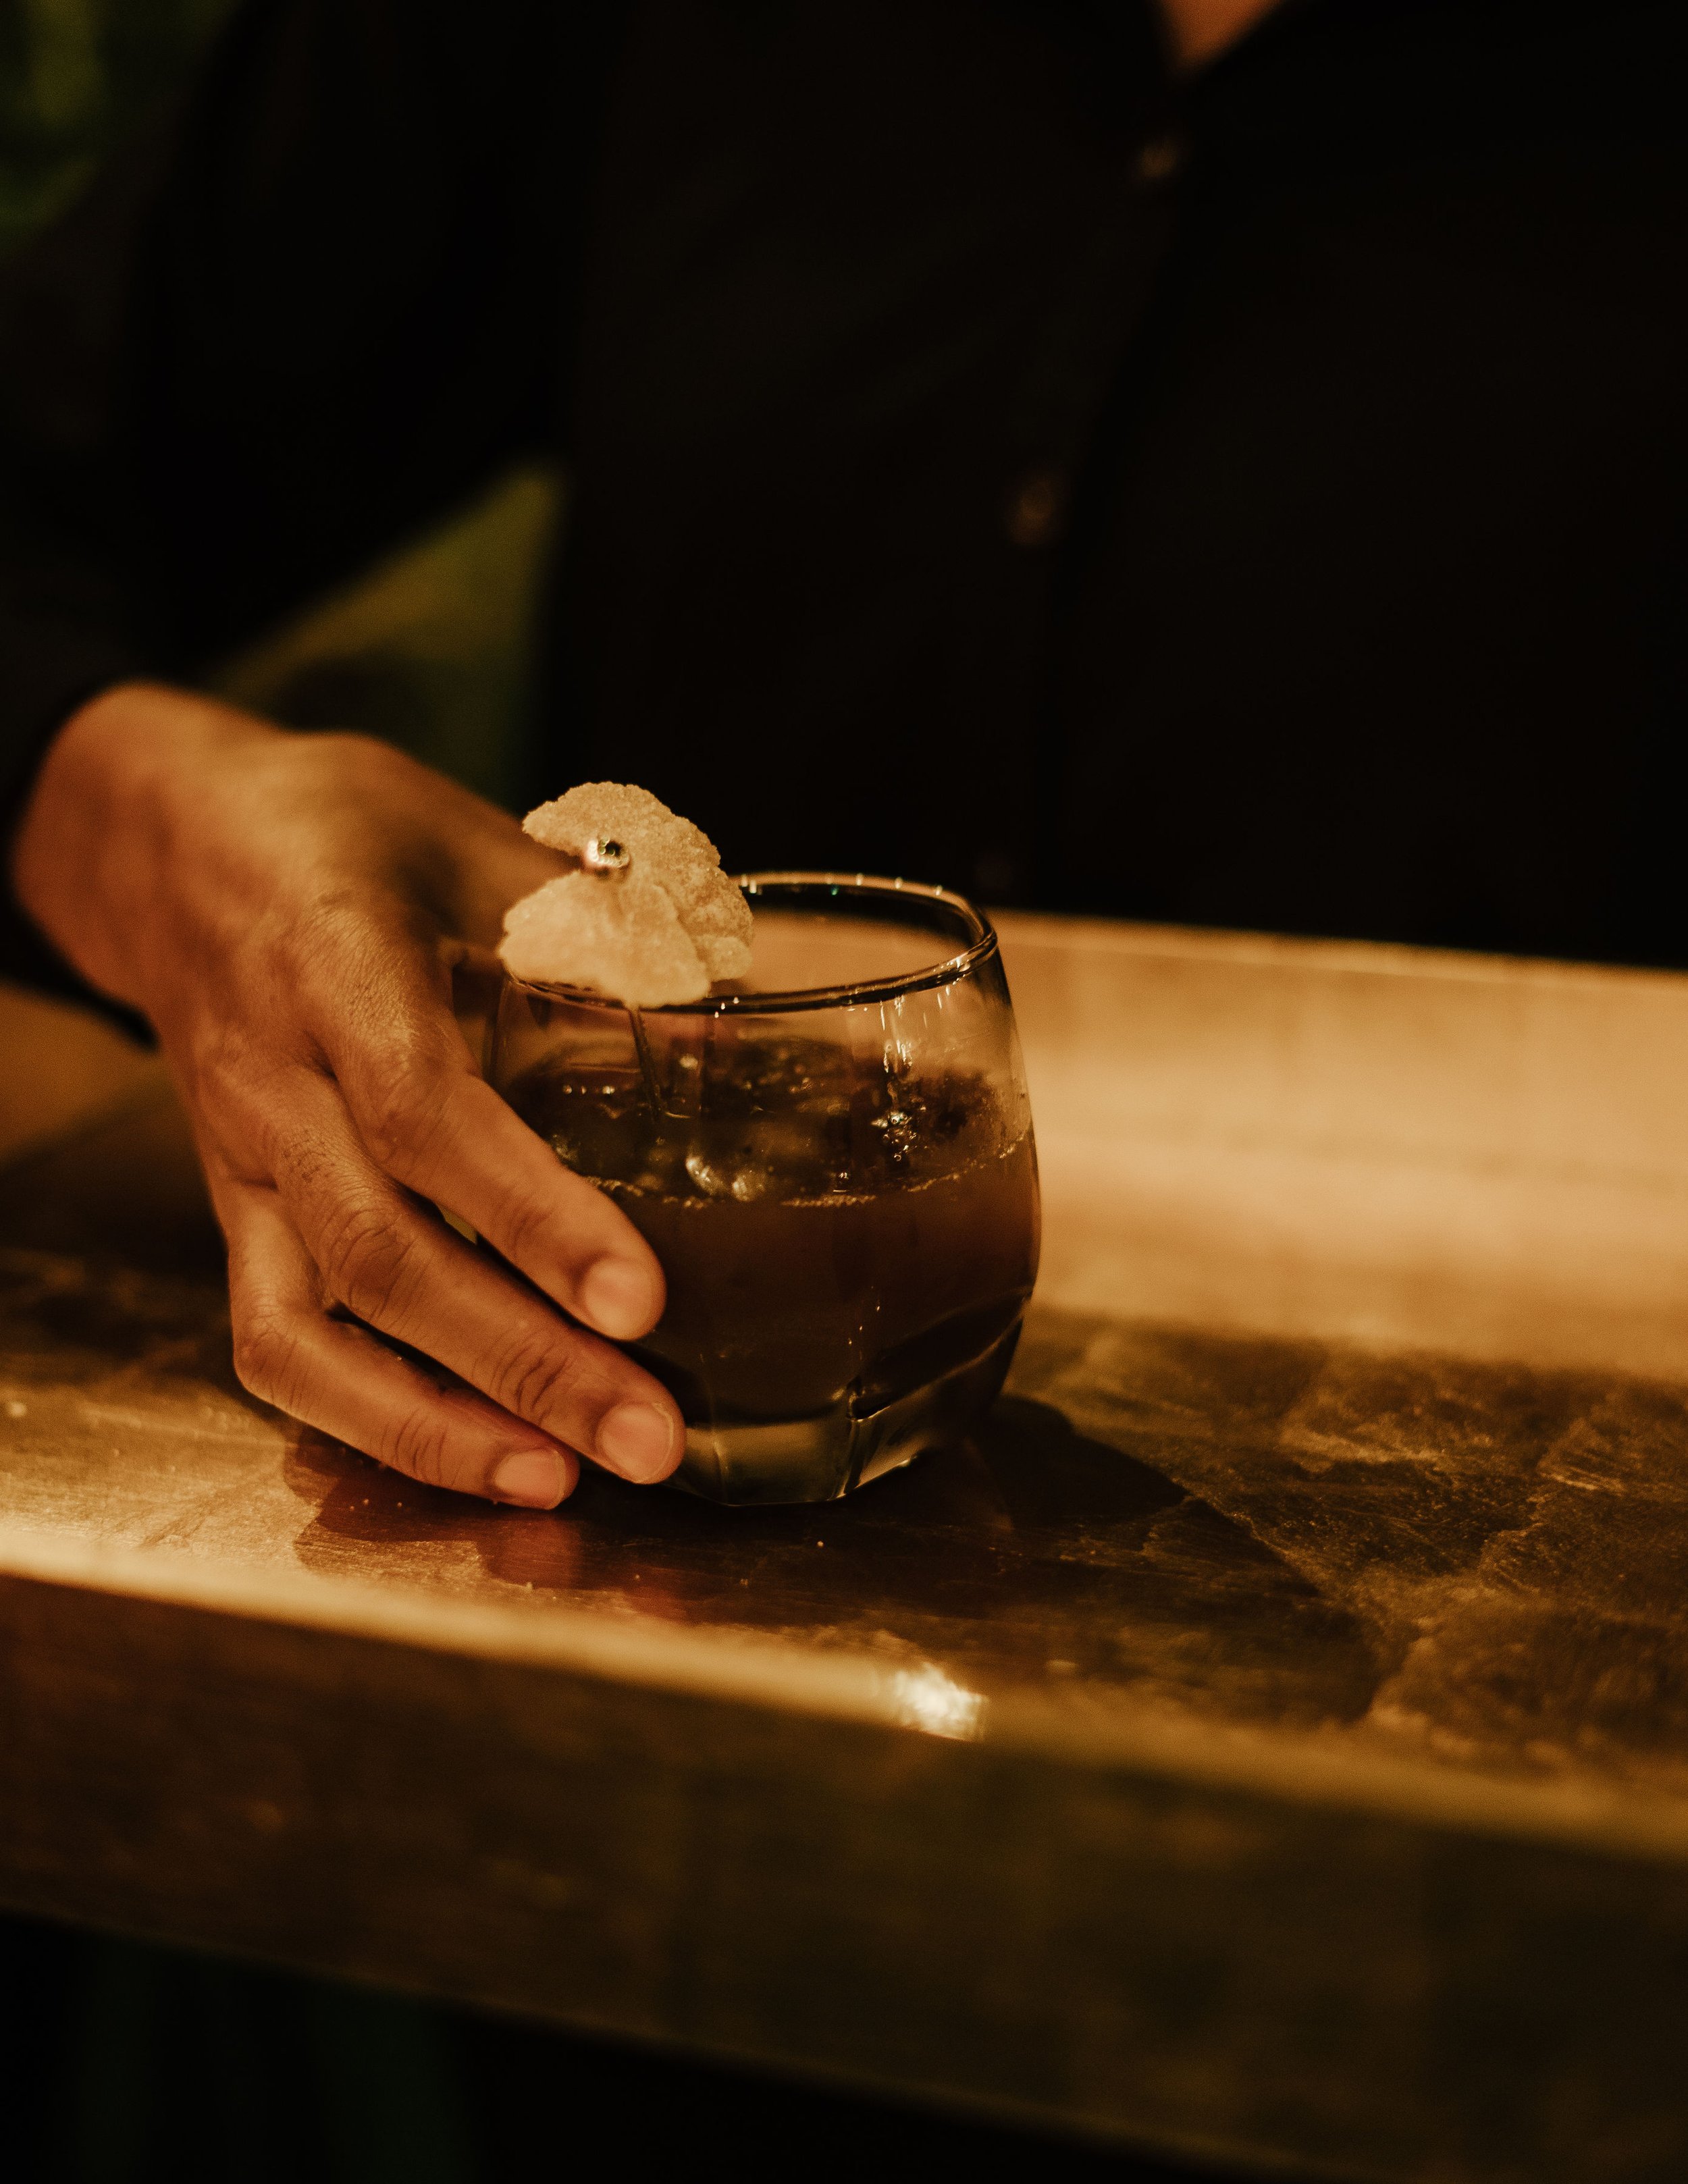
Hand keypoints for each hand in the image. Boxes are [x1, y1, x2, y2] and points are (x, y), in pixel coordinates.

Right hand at [12, 683, 683, 1507]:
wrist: (163, 845)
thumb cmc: (330, 831)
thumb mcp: (458, 830)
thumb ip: (590, 913)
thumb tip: (733, 986)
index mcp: (333, 968)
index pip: (425, 1114)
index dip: (533, 1216)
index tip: (639, 1299)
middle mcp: (273, 1083)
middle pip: (382, 1253)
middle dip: (522, 1362)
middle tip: (647, 1438)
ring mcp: (241, 1164)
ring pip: (309, 1327)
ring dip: (439, 1424)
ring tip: (563, 1482)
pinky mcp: (232, 1214)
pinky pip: (274, 1340)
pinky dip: (367, 1417)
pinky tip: (474, 1459)